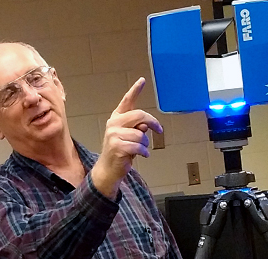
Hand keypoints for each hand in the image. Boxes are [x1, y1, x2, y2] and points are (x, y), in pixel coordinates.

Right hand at [91, 77, 161, 197]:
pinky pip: (139, 146)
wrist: (108, 169)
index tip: (142, 80)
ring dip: (145, 144)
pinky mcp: (116, 146)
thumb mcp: (131, 137)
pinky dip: (144, 152)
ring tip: (140, 150)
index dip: (135, 90)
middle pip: (139, 115)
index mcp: (117, 118)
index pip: (127, 101)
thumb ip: (138, 128)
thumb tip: (145, 126)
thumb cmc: (122, 151)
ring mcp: (113, 135)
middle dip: (152, 123)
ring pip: (140, 134)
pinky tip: (142, 155)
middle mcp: (113, 124)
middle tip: (159, 130)